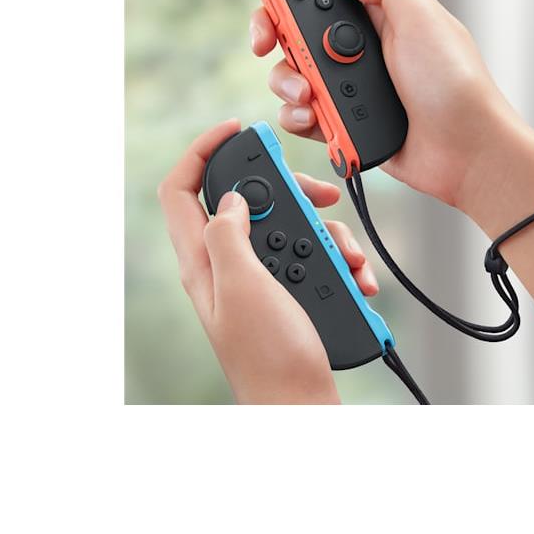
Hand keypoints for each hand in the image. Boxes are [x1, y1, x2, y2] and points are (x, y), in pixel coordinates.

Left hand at [157, 119, 379, 403]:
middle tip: (320, 195)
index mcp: (203, 261)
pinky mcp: (286, 293)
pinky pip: (310, 257)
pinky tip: (354, 276)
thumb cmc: (270, 358)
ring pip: (286, 227)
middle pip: (246, 201)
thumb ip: (229, 234)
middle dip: (289, 192)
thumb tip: (230, 198)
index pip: (180, 190)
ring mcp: (256, 280)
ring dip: (324, 233)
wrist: (304, 405)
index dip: (202, 150)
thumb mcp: (244, 287)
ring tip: (348, 256)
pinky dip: (335, 260)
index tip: (236, 128)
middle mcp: (225, 266)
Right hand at [248, 0, 533, 316]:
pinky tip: (315, 118)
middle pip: (296, 16)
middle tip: (264, 38)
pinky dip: (299, 114)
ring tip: (308, 93)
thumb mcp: (427, 18)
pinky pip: (301, 110)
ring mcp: (349, 79)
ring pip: (291, 66)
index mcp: (383, 7)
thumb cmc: (457, 87)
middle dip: (271, 23)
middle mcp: (362, 40)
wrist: (465, 153)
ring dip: (287, 79)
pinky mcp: (342, 117)